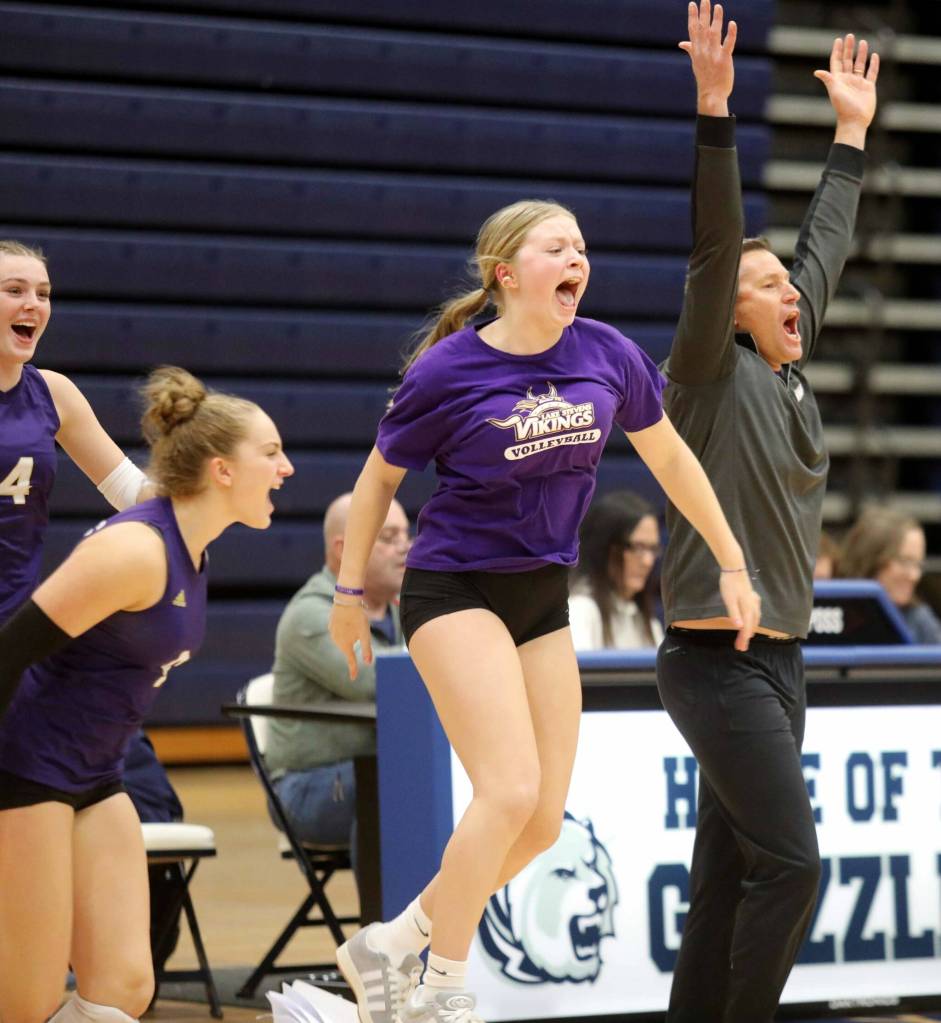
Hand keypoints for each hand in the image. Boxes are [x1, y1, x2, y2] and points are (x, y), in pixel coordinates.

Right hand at [328, 603, 372, 679]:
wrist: (346, 599)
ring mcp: (332, 632)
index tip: (353, 679)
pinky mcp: (330, 624)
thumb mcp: (365, 634)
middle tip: (360, 625)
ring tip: (354, 620)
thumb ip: (366, 649)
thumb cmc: (358, 617)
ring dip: (350, 633)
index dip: (353, 669)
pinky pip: (339, 630)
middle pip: (349, 646)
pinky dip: (345, 628)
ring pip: (344, 638)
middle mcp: (336, 641)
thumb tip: (368, 663)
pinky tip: (348, 618)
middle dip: (355, 640)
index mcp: (345, 645)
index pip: (350, 660)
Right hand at [679, 0, 736, 116]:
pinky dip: (730, 34)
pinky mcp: (724, 60)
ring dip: (716, 20)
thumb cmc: (705, 79)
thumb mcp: (696, 63)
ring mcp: (713, 56)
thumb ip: (691, 50)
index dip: (693, 17)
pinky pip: (728, 45)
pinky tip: (732, 23)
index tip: (692, 4)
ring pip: (714, 34)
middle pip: (702, 29)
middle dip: (703, 14)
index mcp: (697, 51)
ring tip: (718, 6)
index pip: (693, 31)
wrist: (711, 96)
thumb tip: (681, 43)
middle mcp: (703, 52)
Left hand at [718, 570, 760, 651]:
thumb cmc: (729, 584)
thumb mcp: (729, 600)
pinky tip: (750, 620)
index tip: (740, 648)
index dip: (744, 639)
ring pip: (755, 619)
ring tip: (745, 637)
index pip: (747, 628)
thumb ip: (734, 613)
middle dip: (746, 637)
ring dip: (750, 629)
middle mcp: (754, 606)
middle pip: (752, 625)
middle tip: (741, 646)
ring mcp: (754, 601)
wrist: (734, 568)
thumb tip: (739, 627)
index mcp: (748, 608)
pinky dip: (753, 621)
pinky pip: (755, 613)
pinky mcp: (753, 597)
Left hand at [814, 34, 878, 143]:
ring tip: (863, 42)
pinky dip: (873, 64)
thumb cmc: (843, 107)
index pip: (837, 62)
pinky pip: (871, 73)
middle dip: (849, 48)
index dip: (837, 51)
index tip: (838, 40)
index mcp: (838, 80)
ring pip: (860, 65)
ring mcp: (858, 83)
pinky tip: (874, 56)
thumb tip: (817, 72)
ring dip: (861, 54)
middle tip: (850, 36)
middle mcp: (847, 80)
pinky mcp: (868, 87)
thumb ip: (828, 79)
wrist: (854, 121)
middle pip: (848, 61)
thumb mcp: (834, 91)